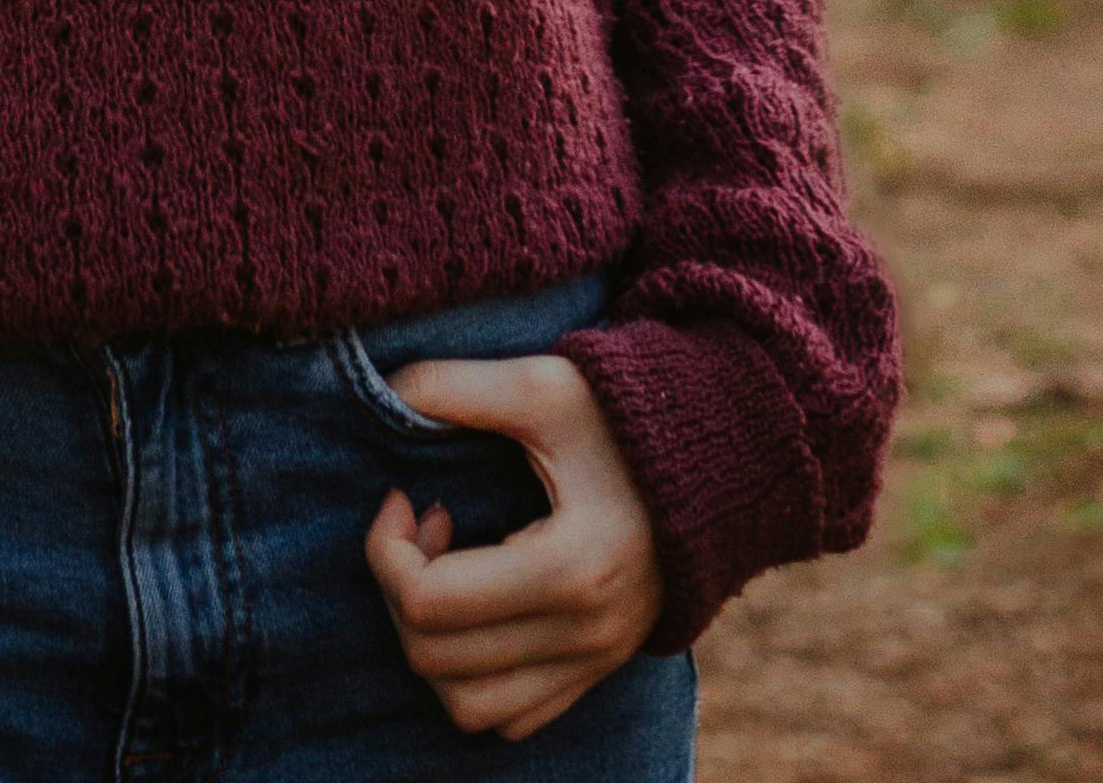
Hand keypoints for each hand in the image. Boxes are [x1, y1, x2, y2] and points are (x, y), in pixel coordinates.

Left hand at [358, 348, 668, 740]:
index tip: (402, 495)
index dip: (387, 548)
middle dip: (400, 589)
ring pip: (468, 707)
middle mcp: (584, 635)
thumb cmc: (626, 417)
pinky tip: (479, 604)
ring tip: (448, 568)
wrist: (720, 459)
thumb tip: (382, 393)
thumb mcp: (542, 385)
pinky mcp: (597, 671)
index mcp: (569, 568)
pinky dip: (473, 676)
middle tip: (423, 523)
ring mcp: (594, 662)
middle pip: (435, 660)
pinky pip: (511, 717)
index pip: (428, 602)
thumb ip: (454, 387)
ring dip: (431, 644)